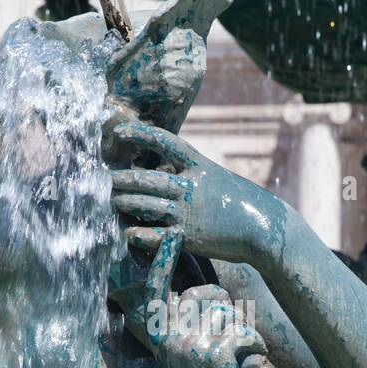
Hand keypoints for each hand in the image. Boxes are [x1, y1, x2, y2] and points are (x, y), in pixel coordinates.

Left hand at [107, 121, 285, 266]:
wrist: (263, 227)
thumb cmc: (239, 202)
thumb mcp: (216, 178)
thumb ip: (192, 173)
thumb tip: (168, 168)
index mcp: (199, 166)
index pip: (166, 142)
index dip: (141, 134)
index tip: (119, 131)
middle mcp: (190, 186)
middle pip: (146, 178)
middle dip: (121, 178)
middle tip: (104, 178)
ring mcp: (186, 211)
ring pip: (144, 204)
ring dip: (123, 202)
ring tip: (110, 201)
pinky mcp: (187, 236)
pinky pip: (155, 235)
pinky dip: (139, 234)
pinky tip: (127, 233)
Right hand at [133, 231, 268, 367]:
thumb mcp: (188, 366)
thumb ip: (190, 335)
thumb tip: (204, 301)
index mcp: (162, 339)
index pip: (159, 292)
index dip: (163, 261)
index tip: (171, 234)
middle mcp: (173, 338)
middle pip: (210, 301)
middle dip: (231, 320)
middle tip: (235, 352)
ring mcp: (193, 344)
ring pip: (232, 317)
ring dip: (246, 339)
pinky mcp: (217, 353)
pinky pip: (248, 335)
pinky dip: (256, 354)